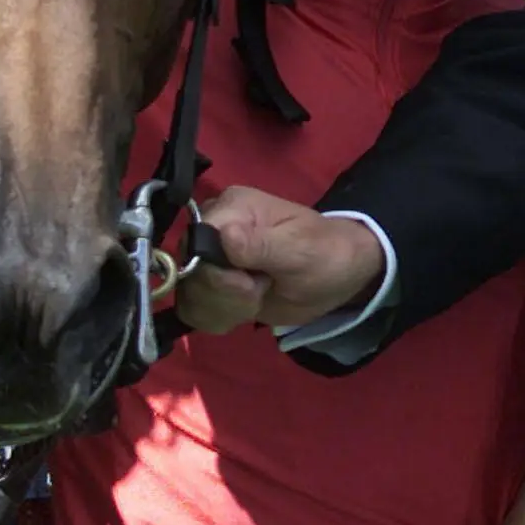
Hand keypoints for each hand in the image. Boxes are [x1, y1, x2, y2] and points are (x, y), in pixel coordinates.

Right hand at [175, 186, 385, 334]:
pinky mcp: (211, 285)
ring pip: (188, 295)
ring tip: (257, 296)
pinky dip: (219, 318)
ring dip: (224, 309)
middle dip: (224, 295)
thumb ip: (261, 245)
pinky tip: (245, 309)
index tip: (249, 284)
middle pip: (187, 272)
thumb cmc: (324, 252)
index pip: (195, 242)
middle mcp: (213, 228)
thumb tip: (225, 234)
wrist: (337, 275)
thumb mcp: (300, 249)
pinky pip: (193, 309)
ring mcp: (209, 258)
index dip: (216, 273)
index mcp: (232, 207)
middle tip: (259, 290)